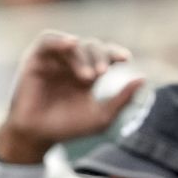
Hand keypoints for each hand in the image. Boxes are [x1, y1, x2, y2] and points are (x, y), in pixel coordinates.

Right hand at [0, 32, 141, 164]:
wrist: (37, 136)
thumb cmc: (66, 129)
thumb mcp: (101, 117)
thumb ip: (122, 99)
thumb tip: (143, 78)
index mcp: (88, 74)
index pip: (105, 55)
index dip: (115, 53)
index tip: (124, 60)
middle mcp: (71, 65)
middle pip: (91, 47)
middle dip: (99, 56)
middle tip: (99, 75)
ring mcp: (53, 61)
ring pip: (73, 44)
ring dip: (82, 55)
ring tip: (87, 75)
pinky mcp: (34, 59)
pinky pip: (47, 40)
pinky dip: (59, 40)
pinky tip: (71, 44)